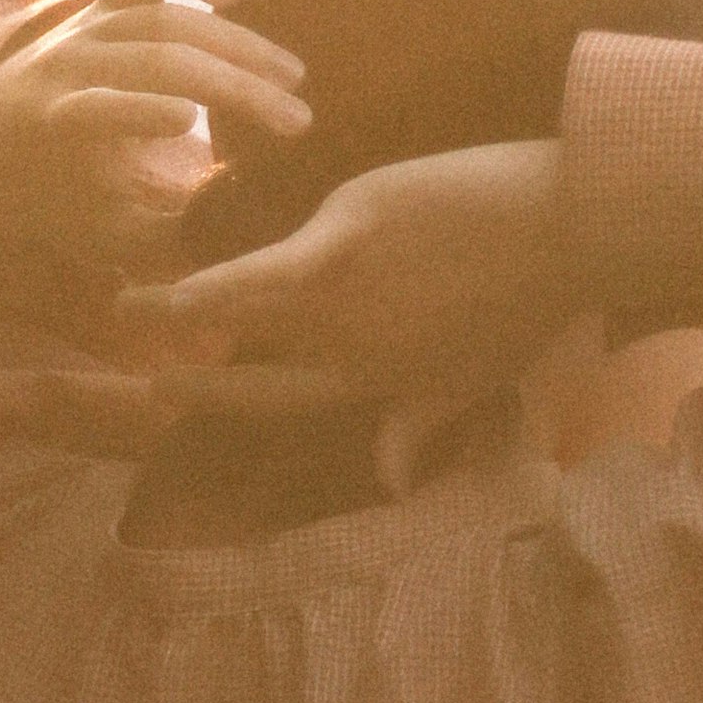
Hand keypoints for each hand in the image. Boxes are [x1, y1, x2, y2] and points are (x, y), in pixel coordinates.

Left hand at [0, 0, 310, 273]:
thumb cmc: (56, 197)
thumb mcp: (100, 236)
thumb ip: (167, 241)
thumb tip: (241, 247)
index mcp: (55, 125)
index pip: (96, 109)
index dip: (138, 110)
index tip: (190, 124)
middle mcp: (69, 65)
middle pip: (158, 59)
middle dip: (233, 87)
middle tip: (297, 120)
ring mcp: (88, 26)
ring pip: (168, 17)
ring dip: (236, 43)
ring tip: (290, 75)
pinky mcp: (104, 3)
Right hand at [121, 139, 575, 411]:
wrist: (576, 224)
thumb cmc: (535, 292)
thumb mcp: (477, 374)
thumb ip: (420, 423)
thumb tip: (387, 478)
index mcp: (382, 380)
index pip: (283, 400)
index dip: (223, 398)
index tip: (169, 394)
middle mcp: (353, 352)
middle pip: (252, 371)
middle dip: (189, 376)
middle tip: (133, 371)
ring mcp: (347, 295)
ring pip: (243, 316)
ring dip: (175, 319)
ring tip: (126, 310)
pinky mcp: (349, 235)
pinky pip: (262, 272)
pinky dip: (213, 290)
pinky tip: (171, 294)